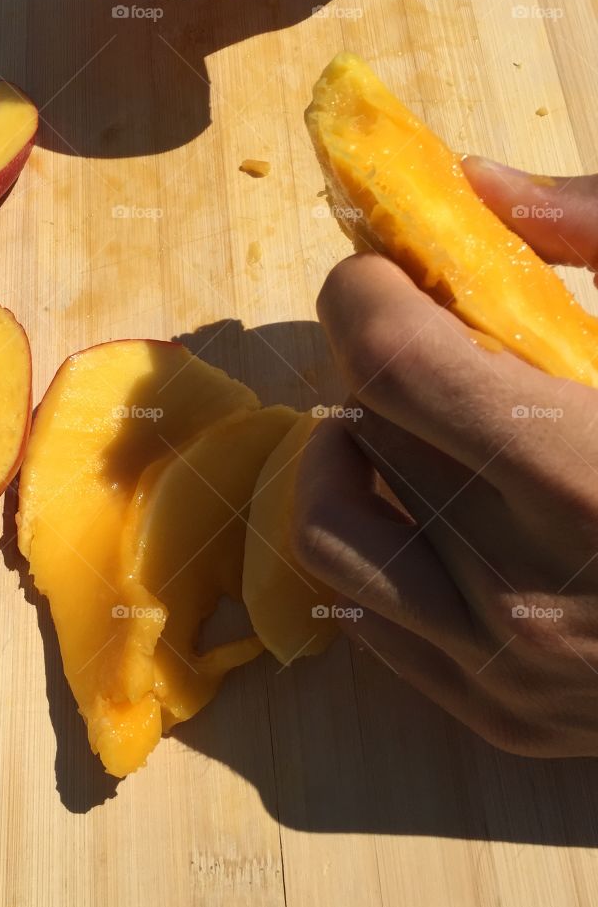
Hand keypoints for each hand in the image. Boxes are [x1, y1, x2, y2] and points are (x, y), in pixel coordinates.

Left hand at [293, 189, 597, 754]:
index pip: (391, 360)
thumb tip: (476, 185)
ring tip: (404, 422)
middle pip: (360, 430)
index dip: (366, 294)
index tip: (385, 272)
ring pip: (333, 531)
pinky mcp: (503, 720)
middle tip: (415, 332)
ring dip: (349, 454)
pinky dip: (380, 541)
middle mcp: (525, 591)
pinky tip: (431, 508)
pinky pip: (369, 614)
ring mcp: (507, 671)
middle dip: (369, 360)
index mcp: (584, 478)